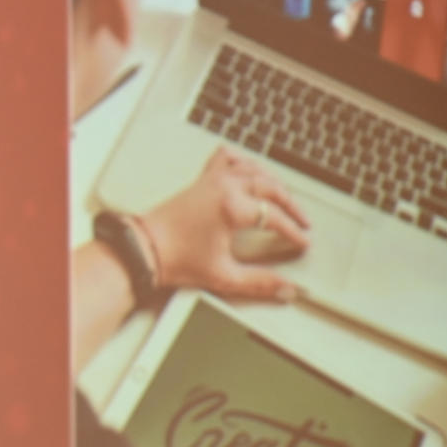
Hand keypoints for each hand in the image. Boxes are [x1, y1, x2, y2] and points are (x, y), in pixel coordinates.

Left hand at [140, 149, 310, 300]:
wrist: (143, 249)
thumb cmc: (175, 259)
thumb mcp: (223, 275)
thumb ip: (258, 282)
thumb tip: (284, 288)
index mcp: (232, 207)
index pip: (274, 217)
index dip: (293, 231)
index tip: (302, 241)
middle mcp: (223, 188)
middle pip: (270, 187)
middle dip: (291, 205)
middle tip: (302, 221)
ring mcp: (211, 181)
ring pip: (252, 169)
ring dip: (272, 181)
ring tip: (284, 197)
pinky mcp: (199, 182)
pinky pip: (224, 159)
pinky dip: (240, 160)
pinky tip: (247, 165)